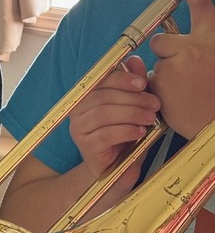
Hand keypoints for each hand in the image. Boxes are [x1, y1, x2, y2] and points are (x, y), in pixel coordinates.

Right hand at [69, 54, 159, 181]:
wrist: (117, 171)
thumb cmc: (124, 137)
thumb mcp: (132, 108)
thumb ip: (132, 86)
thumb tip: (134, 60)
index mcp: (86, 97)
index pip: (99, 81)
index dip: (121, 79)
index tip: (143, 83)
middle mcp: (77, 112)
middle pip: (102, 97)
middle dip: (132, 98)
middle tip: (154, 104)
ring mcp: (78, 130)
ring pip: (103, 114)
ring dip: (131, 114)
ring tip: (150, 118)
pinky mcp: (85, 147)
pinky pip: (105, 135)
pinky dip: (126, 131)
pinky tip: (140, 132)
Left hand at [149, 0, 214, 137]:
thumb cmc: (214, 95)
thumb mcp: (211, 62)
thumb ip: (194, 49)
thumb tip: (166, 41)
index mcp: (212, 41)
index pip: (201, 6)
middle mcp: (195, 48)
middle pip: (161, 41)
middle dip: (163, 54)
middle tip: (181, 71)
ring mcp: (175, 65)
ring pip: (155, 66)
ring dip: (163, 77)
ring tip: (184, 93)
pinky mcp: (161, 82)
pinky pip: (150, 82)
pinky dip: (158, 92)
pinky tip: (176, 101)